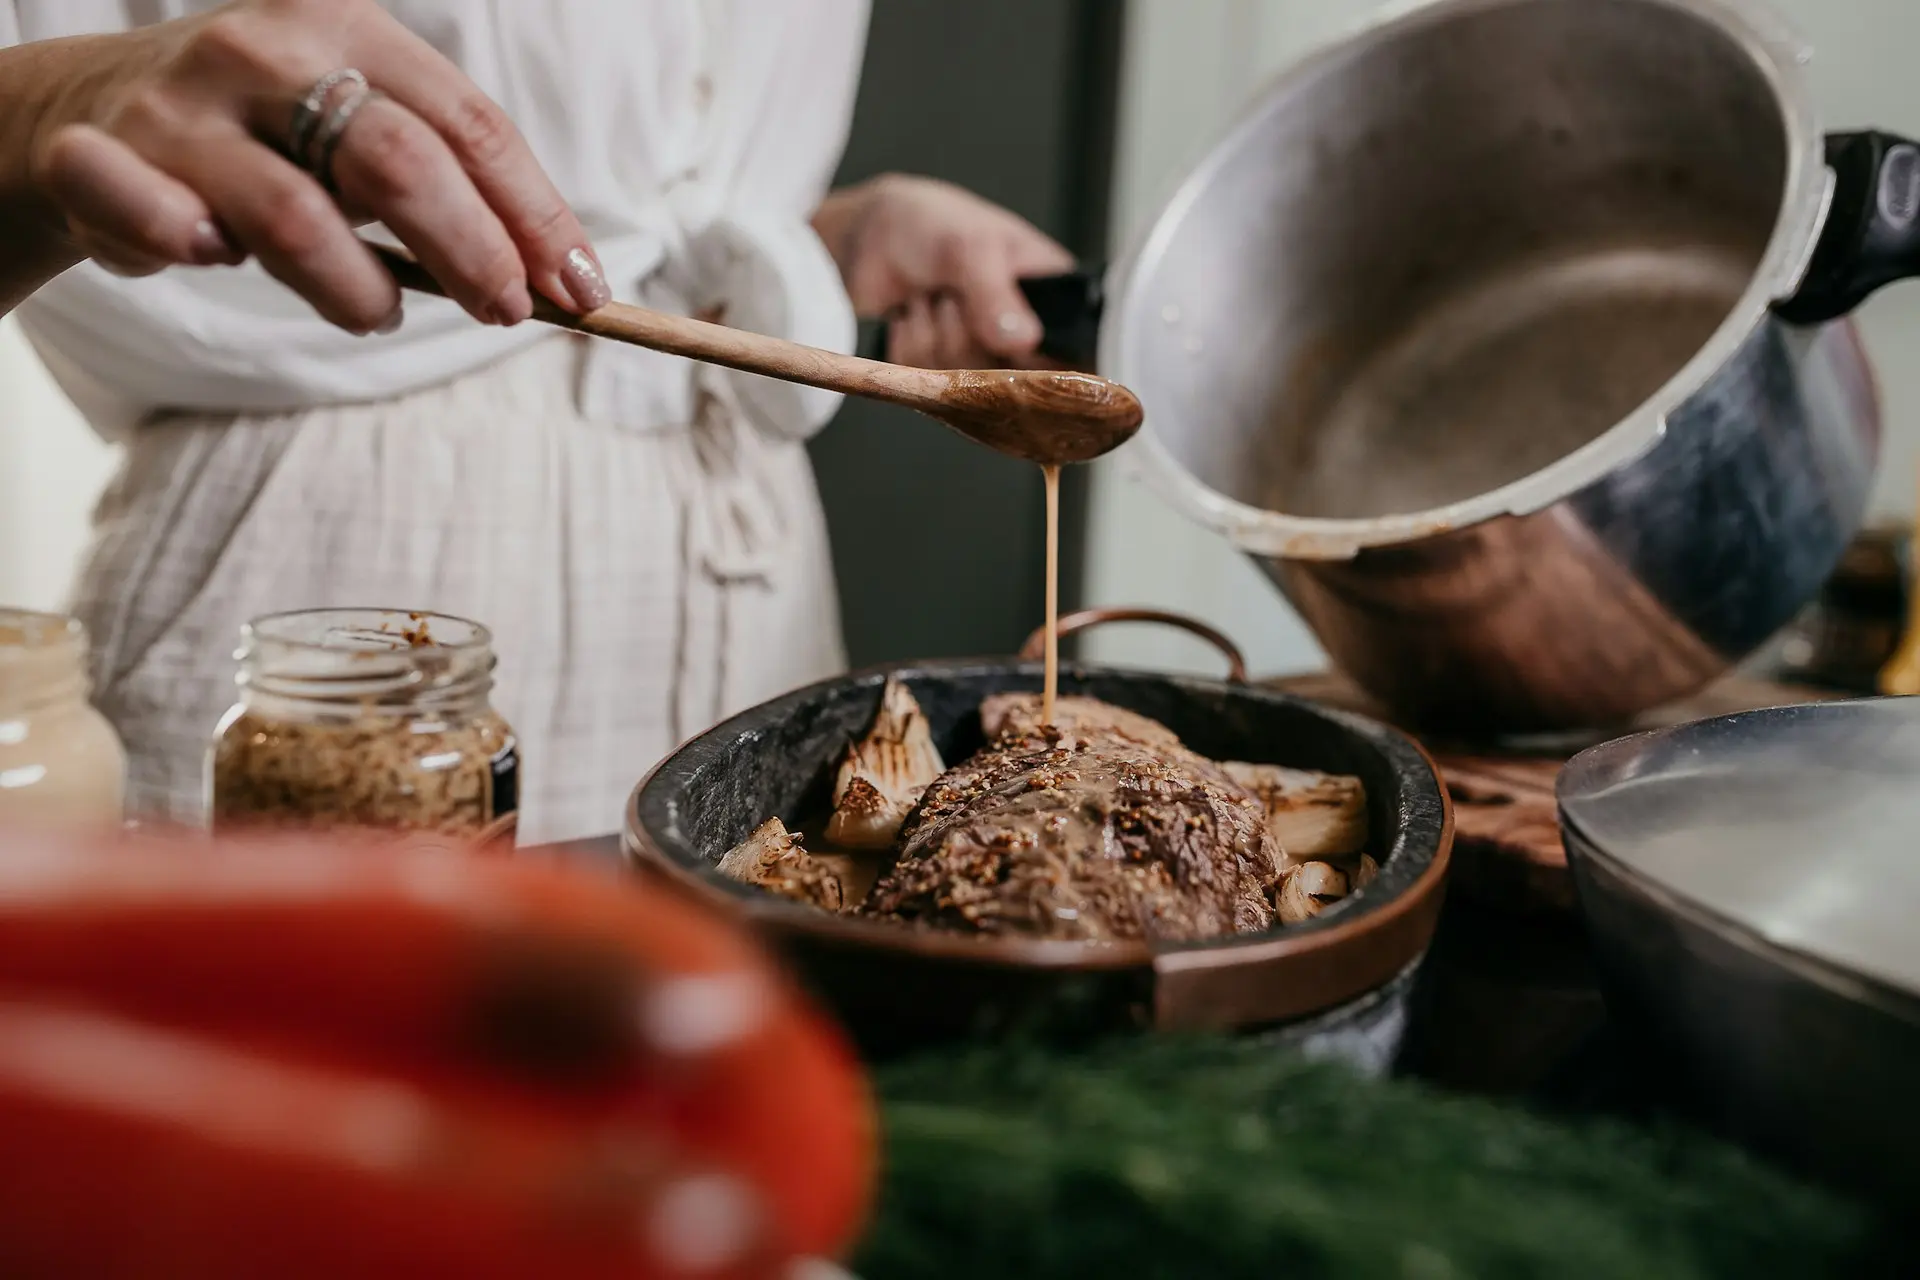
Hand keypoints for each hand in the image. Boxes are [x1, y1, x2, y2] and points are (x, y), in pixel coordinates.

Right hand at [17, 0, 610, 332]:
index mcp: (344, 25)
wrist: (87, 110)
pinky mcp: (98, 158)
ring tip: (375, 309)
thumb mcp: (359, 132)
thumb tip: (561, 277)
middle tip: (504, 313)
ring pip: (296, 217)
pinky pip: (158, 218)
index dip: (535, 215)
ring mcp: (179, 103)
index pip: (469, 126)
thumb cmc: (264, 134)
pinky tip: (214, 254)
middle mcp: (263, 51)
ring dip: (356, 289)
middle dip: (472, 252)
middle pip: (399, 162)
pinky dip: (189, 245)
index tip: (580, 289)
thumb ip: (449, 184)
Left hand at [814, 174, 1074, 368]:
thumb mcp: (969, 245)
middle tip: (952, 293)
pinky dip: (911, 346)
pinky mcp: (945, 370)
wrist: (871, 235)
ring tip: (931, 294)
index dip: (1042, 359)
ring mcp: (983, 354)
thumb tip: (1022, 339)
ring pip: (967, 382)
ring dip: (934, 334)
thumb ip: (995, 292)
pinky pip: (931, 385)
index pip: (1074, 353)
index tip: (1006, 344)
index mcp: (1052, 296)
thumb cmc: (932, 224)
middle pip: (1012, 378)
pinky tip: (913, 313)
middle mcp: (1024, 333)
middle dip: (966, 333)